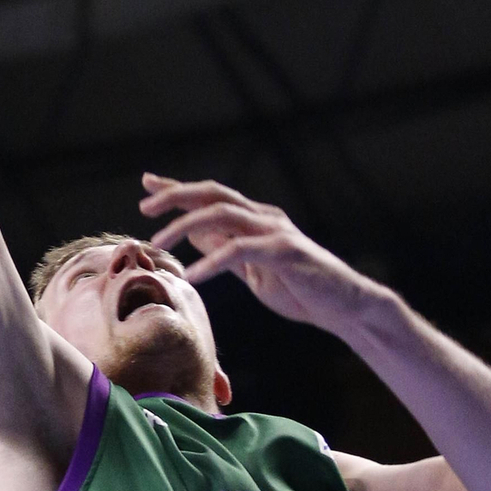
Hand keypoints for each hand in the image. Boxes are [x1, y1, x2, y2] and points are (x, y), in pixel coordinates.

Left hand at [138, 174, 385, 337]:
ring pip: (223, 214)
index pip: (212, 194)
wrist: (345, 307)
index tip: (148, 183)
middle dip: (176, 195)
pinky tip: (192, 275)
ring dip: (185, 225)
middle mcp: (265, 216)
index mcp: (257, 218)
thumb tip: (193, 233)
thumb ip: (226, 248)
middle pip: (214, 193)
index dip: (179, 187)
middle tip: (145, 207)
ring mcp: (276, 231)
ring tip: (159, 241)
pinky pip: (240, 250)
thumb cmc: (300, 289)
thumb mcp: (253, 268)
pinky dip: (212, 261)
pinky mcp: (285, 252)